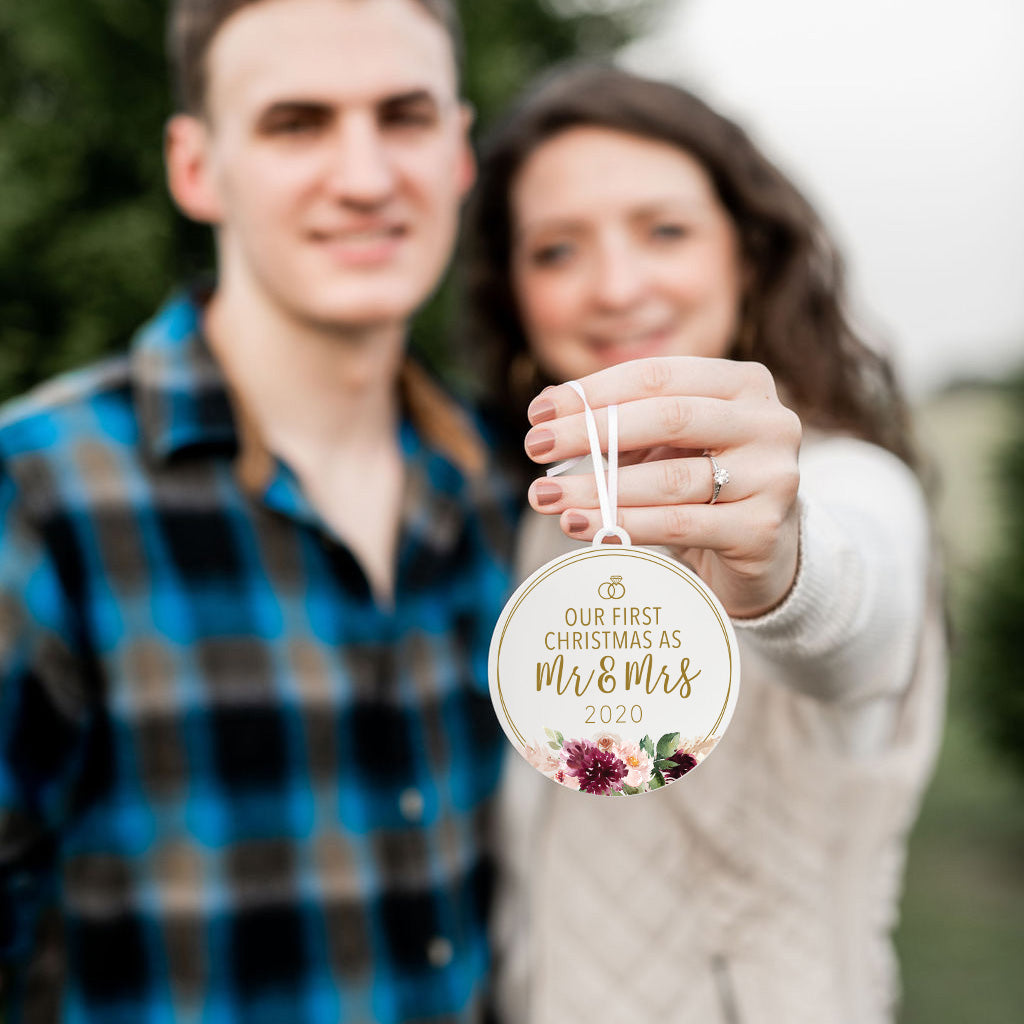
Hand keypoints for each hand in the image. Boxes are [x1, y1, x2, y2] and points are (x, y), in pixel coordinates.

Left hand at [523, 357, 801, 618]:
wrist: (764, 553)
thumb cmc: (705, 486)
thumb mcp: (668, 444)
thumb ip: (620, 420)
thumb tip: (549, 405)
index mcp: (745, 384)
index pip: (659, 375)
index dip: (594, 391)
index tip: (538, 413)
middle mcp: (769, 422)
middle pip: (668, 418)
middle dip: (591, 432)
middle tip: (535, 447)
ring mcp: (773, 477)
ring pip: (671, 478)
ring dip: (597, 488)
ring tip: (546, 496)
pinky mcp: (761, 529)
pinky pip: (680, 524)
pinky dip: (624, 524)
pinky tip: (580, 525)